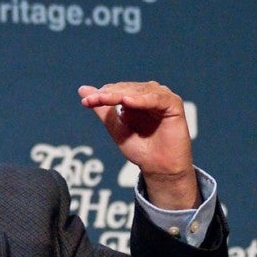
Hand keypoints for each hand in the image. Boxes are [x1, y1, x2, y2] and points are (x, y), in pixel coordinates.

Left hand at [78, 82, 197, 209]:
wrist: (158, 168)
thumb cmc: (140, 149)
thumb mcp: (116, 127)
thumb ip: (101, 109)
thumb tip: (82, 89)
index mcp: (135, 97)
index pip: (115, 90)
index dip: (100, 95)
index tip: (85, 101)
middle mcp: (149, 94)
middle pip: (126, 89)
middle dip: (108, 94)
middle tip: (93, 100)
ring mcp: (162, 98)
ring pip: (139, 91)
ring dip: (121, 94)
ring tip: (106, 99)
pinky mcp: (174, 104)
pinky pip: (157, 99)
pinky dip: (142, 100)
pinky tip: (128, 102)